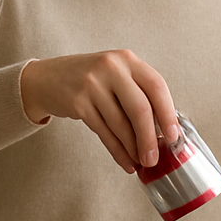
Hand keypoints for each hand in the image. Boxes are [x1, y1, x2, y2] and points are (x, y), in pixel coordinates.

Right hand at [19, 51, 178, 173]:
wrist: (47, 78)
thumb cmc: (91, 79)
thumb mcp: (117, 75)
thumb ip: (140, 93)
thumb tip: (166, 129)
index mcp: (128, 60)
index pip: (156, 86)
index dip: (168, 113)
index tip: (174, 136)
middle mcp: (111, 68)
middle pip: (139, 108)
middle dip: (150, 138)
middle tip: (155, 158)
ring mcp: (92, 85)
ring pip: (120, 124)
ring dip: (133, 148)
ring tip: (142, 161)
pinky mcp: (78, 102)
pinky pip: (103, 132)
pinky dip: (117, 150)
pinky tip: (125, 161)